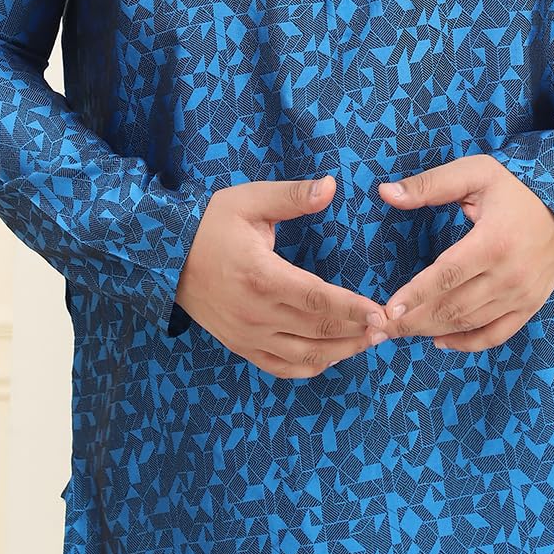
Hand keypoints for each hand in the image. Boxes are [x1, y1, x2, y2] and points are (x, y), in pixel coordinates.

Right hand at [175, 173, 384, 378]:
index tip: (380, 311)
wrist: (166, 256)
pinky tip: (332, 356)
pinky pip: (281, 367)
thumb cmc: (211, 224)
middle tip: (387, 327)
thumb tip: (331, 186)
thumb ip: (293, 196)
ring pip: (303, 356)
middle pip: (317, 332)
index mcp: (261, 276)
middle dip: (357, 332)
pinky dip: (310, 367)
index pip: (317, 300)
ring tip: (368, 342)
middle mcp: (255, 313)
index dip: (352, 309)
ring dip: (340, 353)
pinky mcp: (240, 346)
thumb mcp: (251, 200)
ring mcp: (247, 335)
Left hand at [365, 155, 553, 352]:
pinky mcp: (530, 306)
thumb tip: (386, 193)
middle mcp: (509, 276)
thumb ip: (430, 185)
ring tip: (401, 331)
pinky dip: (467, 343)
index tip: (389, 308)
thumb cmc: (517, 187)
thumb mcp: (474, 173)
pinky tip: (440, 340)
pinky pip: (496, 335)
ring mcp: (521, 295)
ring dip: (433, 330)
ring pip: (470, 323)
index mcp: (493, 242)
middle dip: (415, 319)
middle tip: (382, 327)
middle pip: (454, 307)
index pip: (447, 276)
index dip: (416, 295)